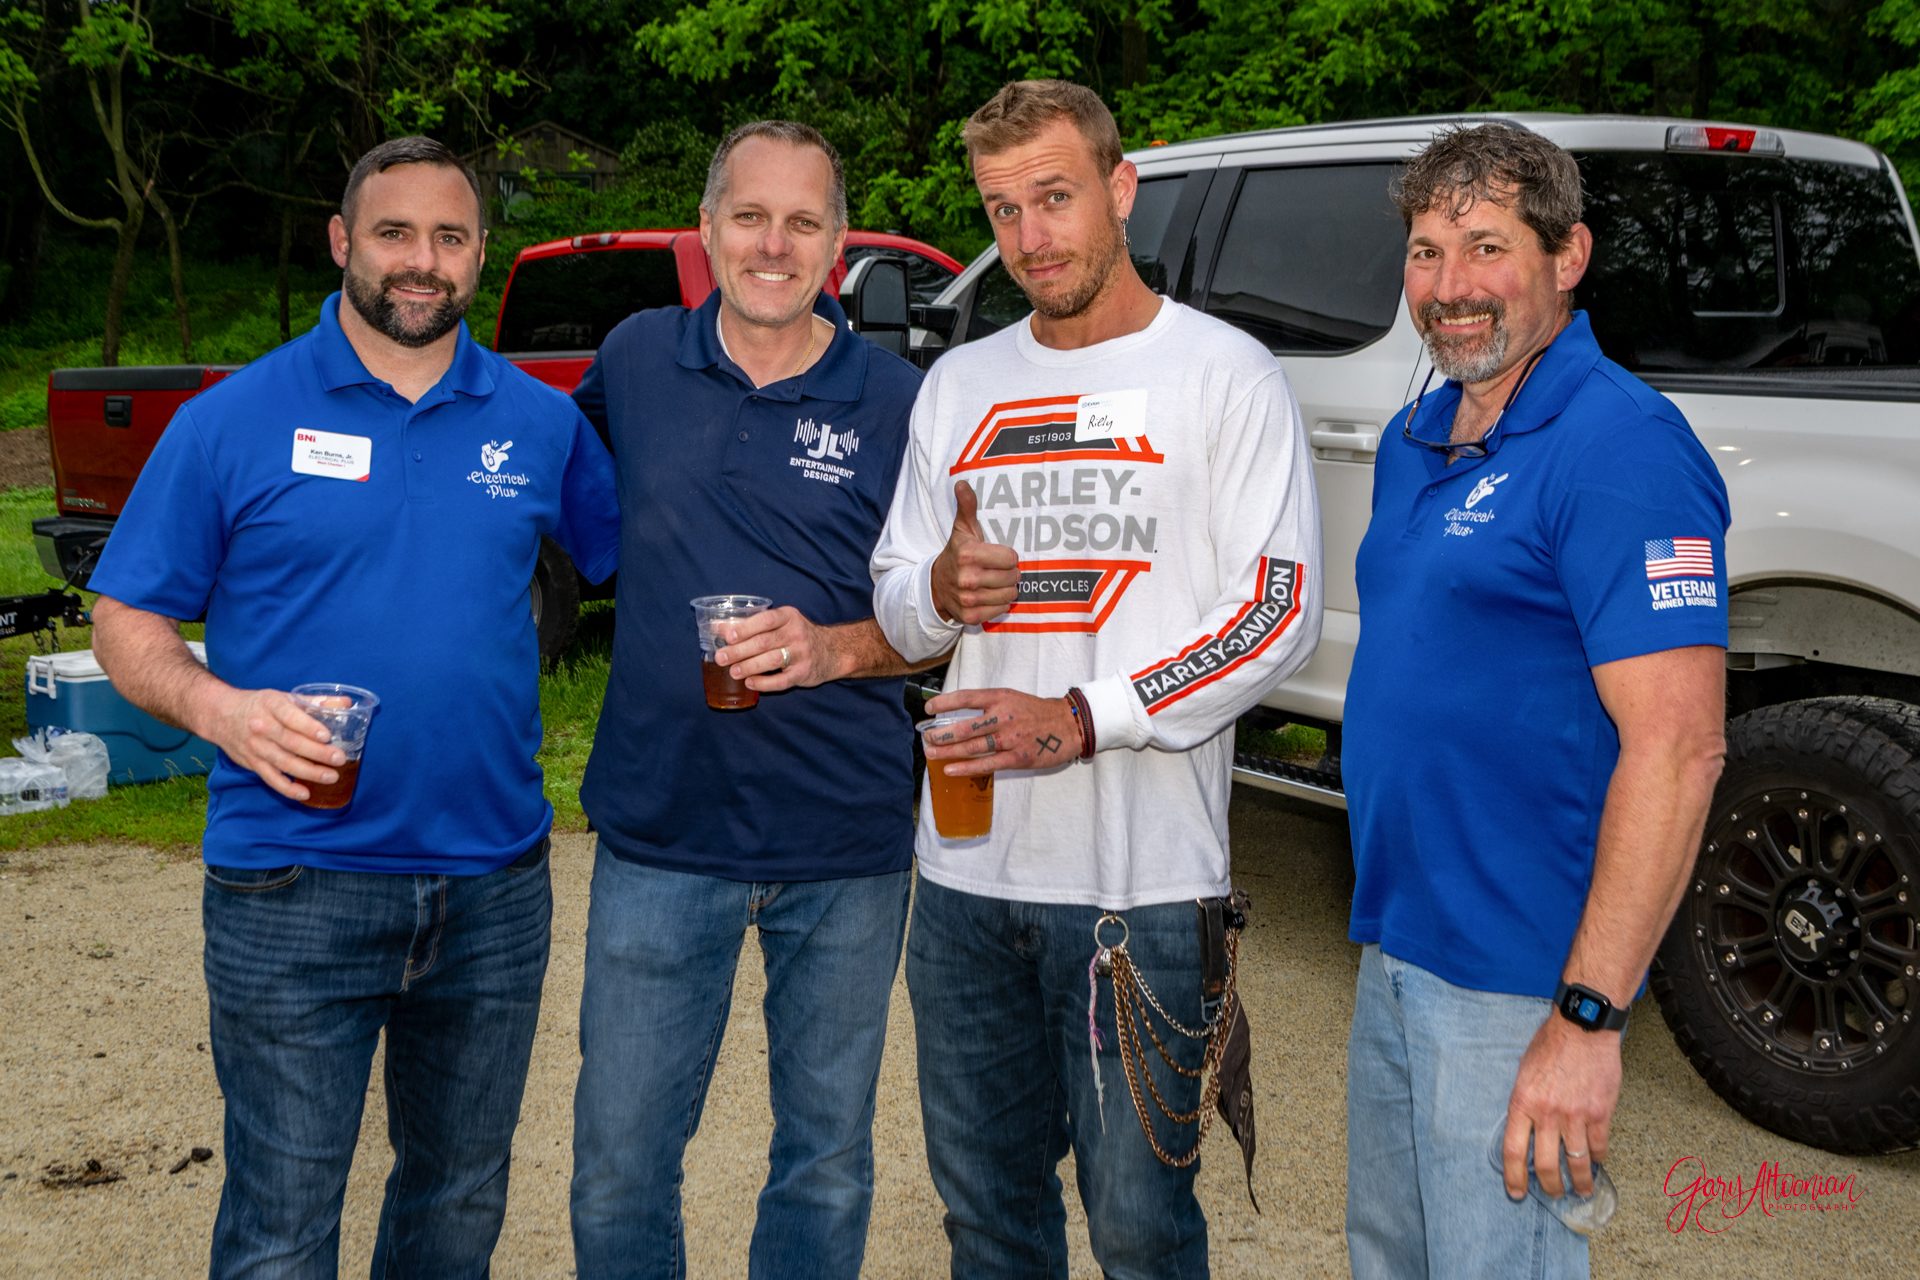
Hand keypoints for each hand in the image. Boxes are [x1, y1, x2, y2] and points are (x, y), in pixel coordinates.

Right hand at [201, 686, 343, 802]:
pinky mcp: (252, 763)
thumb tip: (346, 703)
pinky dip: (287, 788)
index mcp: (271, 705)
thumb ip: (315, 701)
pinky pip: (271, 778)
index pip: (290, 716)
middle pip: (291, 742)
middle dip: (317, 752)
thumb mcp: (283, 697)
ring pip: (283, 762)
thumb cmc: (260, 705)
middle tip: (339, 759)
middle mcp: (261, 726)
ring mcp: (255, 747)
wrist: (222, 715)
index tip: (327, 736)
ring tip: (330, 777)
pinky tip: (305, 793)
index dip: (309, 727)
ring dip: (308, 772)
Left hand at [715, 606, 835, 691]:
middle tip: (721, 657)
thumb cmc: (796, 635)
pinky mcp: (803, 673)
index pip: (765, 620)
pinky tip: (750, 683)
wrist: (831, 651)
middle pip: (764, 642)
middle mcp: (797, 633)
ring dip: (749, 666)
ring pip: (772, 660)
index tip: (727, 636)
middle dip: (739, 650)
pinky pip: (782, 680)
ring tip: (733, 672)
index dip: (746, 628)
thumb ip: (751, 624)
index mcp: (789, 616)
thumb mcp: (780, 623)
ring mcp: (802, 654)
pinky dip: (764, 683)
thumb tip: (716, 627)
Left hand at [922, 688, 1081, 774]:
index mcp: (1000, 698)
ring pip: (972, 746)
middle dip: (941, 734)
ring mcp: (1010, 738)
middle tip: (926, 738)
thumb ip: (988, 705)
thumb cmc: (1036, 712)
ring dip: (948, 751)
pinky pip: (987, 764)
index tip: (929, 708)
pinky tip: (950, 769)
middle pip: (964, 727)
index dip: (944, 703)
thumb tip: (959, 714)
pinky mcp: (1017, 758)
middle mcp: (1003, 716)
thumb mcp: (1011, 698)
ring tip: (930, 753)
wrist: (1068, 724)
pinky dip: (966, 767)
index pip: (966, 698)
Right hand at [930, 480, 1018, 624]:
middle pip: (1013, 577)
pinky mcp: (970, 616)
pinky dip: (998, 604)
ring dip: (1006, 589)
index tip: (998, 556)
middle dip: (1009, 573)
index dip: (1008, 557)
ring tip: (995, 583)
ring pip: (1009, 595)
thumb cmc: (957, 554)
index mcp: (968, 555)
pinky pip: (1000, 610)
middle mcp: (967, 579)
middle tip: (998, 570)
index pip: (1011, 558)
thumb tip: (962, 483)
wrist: (935, 585)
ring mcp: (968, 599)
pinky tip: (989, 596)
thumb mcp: (962, 530)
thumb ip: (967, 506)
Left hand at [1500, 1011, 1623, 1200]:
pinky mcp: (1600, 1112)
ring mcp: (1575, 1115)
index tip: (1516, 1192)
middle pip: (1545, 1164)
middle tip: (1553, 1193)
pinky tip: (1597, 1163)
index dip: (1514, 1176)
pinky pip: (1599, 1146)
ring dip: (1579, 1181)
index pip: (1513, 1150)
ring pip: (1576, 1161)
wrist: (1582, 1028)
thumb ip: (1525, 1102)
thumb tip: (1526, 1129)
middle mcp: (1547, 1113)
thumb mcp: (1524, 1072)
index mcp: (1523, 1102)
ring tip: (1580, 1190)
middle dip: (1549, 1185)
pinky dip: (1598, 1159)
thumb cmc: (1550, 1045)